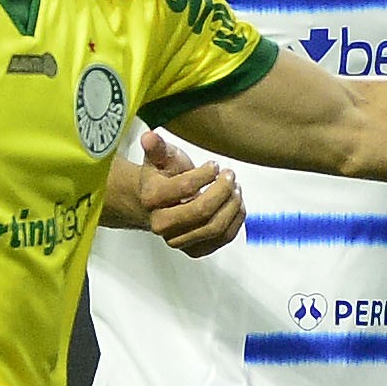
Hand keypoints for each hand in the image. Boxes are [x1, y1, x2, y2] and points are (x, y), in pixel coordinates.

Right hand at [127, 129, 244, 256]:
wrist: (156, 205)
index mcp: (151, 198)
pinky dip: (236, 220)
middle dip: (223, 190)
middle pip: (202, 210)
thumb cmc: (162, 178)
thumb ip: (157, 147)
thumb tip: (150, 136)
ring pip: (215, 227)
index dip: (206, 174)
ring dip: (232, 205)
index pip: (186, 187)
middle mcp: (161, 223)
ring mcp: (178, 240)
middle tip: (230, 176)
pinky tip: (236, 204)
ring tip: (235, 188)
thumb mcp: (159, 158)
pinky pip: (223, 238)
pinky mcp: (194, 249)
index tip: (214, 166)